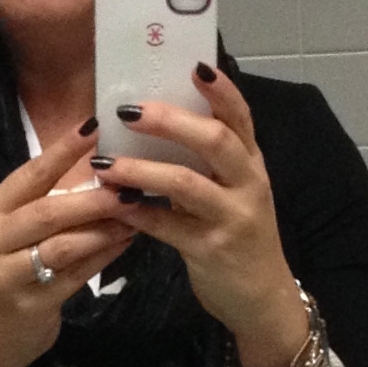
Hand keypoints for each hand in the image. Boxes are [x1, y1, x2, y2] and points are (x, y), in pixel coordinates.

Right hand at [0, 119, 133, 366]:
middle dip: (92, 198)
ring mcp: (7, 276)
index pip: (29, 175)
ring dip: (103, 229)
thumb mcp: (15, 230)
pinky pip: (74, 276)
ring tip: (134, 215)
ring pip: (63, 246)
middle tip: (130, 185)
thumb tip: (102, 166)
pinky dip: (103, 257)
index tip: (93, 127)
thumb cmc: (8, 269)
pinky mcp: (29, 305)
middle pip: (47, 212)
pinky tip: (126, 243)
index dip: (61, 151)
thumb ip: (47, 201)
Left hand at [93, 67, 309, 366]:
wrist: (262, 300)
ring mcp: (233, 219)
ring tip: (105, 164)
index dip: (221, 91)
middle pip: (215, 141)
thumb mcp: (233, 193)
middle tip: (128, 111)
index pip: (241, 117)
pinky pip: (169, 228)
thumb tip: (155, 121)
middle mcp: (248, 186)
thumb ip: (206, 162)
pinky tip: (113, 205)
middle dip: (170, 121)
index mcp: (251, 164)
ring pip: (188, 184)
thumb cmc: (239, 237)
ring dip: (141, 170)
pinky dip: (139, 214)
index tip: (194, 65)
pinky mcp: (212, 251)